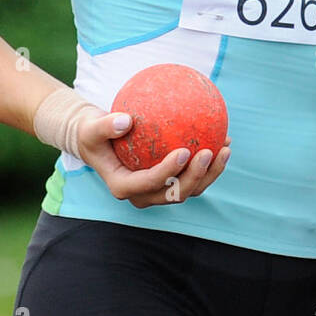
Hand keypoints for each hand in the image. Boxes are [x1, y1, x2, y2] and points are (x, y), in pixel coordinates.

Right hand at [79, 109, 231, 208]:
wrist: (99, 141)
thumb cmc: (93, 133)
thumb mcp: (90, 128)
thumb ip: (104, 126)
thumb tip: (125, 120)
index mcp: (123, 186)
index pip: (149, 183)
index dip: (168, 172)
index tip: (184, 151)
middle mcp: (143, 194)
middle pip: (175, 193)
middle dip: (196, 176)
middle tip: (208, 151)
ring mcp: (159, 191)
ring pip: (191, 188)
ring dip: (211, 172)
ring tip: (225, 147)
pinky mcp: (171, 182)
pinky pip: (195, 174)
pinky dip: (210, 161)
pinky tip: (224, 139)